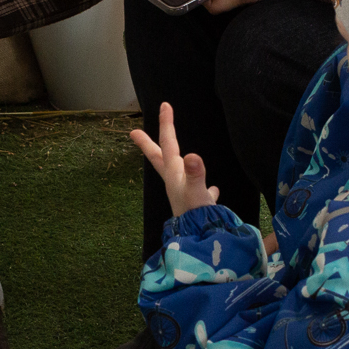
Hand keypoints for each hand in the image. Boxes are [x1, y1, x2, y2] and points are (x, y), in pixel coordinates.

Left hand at [129, 102, 218, 216]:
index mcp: (174, 174)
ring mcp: (185, 194)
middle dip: (148, 143)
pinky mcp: (198, 206)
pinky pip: (202, 193)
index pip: (169, 144)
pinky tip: (215, 191)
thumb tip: (193, 156)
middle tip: (134, 133)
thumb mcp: (197, 192)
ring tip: (176, 156)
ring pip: (180, 174)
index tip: (163, 104)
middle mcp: (176, 182)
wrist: (202, 243)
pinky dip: (208, 189)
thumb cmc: (197, 217)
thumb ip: (196, 174)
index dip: (166, 124)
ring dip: (176, 163)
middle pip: (159, 158)